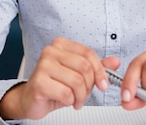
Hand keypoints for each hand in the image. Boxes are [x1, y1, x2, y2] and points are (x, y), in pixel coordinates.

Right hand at [0, 37, 118, 119]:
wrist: (31, 100)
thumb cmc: (54, 86)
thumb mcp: (78, 75)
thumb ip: (96, 67)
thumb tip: (115, 61)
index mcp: (61, 44)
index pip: (88, 54)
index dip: (100, 71)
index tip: (103, 84)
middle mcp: (51, 51)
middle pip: (84, 68)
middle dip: (89, 86)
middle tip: (84, 95)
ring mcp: (43, 65)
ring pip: (77, 81)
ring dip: (80, 96)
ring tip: (75, 100)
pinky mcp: (39, 81)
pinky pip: (66, 93)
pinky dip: (70, 101)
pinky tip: (65, 101)